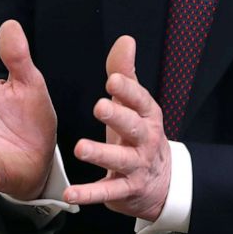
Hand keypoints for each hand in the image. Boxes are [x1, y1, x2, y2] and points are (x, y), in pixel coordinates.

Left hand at [64, 36, 171, 220]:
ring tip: (80, 148)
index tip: (113, 80)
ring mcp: (137, 165)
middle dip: (118, 116)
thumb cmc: (139, 134)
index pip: (140, 99)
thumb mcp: (135, 104)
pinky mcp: (125, 190)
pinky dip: (89, 193)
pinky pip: (107, 192)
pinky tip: (71, 192)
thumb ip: (126, 72)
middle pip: (133, 127)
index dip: (128, 90)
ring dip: (101, 154)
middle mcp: (145, 139)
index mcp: (147, 115)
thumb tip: (126, 40)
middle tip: (99, 106)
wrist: (161, 181)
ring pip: (120, 159)